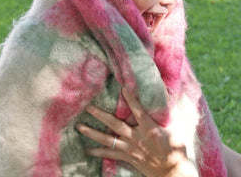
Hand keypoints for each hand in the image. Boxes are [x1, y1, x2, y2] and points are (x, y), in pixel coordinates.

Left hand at [76, 88, 197, 176]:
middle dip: (100, 115)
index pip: (138, 110)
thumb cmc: (177, 149)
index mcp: (149, 128)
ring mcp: (130, 148)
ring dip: (92, 132)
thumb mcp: (177, 128)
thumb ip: (170, 111)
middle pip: (115, 124)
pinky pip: (109, 154)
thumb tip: (168, 94)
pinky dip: (97, 152)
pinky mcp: (127, 157)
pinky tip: (86, 150)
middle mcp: (136, 137)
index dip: (130, 98)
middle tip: (87, 107)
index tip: (122, 88)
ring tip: (79, 126)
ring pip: (107, 139)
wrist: (174, 173)